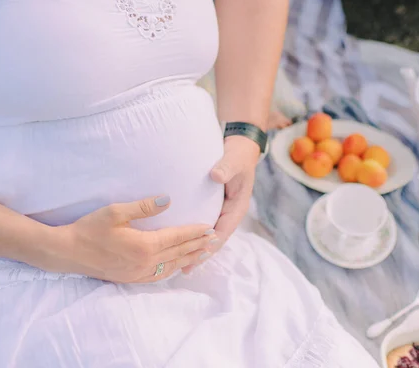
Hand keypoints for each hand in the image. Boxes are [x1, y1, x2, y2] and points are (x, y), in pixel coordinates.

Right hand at [42, 196, 217, 282]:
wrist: (67, 253)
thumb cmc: (89, 229)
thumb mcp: (115, 212)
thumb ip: (144, 206)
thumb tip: (169, 200)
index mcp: (144, 246)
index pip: (177, 237)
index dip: (195, 232)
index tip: (210, 227)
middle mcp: (145, 263)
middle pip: (179, 253)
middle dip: (198, 245)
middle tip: (215, 240)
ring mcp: (138, 273)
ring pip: (171, 266)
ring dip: (189, 258)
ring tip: (203, 253)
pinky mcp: (130, 278)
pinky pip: (159, 275)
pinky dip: (173, 268)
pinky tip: (177, 265)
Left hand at [182, 135, 260, 273]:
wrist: (241, 148)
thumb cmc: (237, 156)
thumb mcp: (233, 161)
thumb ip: (225, 168)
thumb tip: (216, 176)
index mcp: (237, 207)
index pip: (224, 231)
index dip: (211, 244)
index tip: (198, 256)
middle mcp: (229, 213)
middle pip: (215, 239)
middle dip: (201, 254)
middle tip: (184, 269)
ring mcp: (221, 212)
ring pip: (208, 235)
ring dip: (195, 249)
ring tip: (178, 264)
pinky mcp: (212, 208)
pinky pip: (202, 225)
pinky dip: (192, 236)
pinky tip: (178, 243)